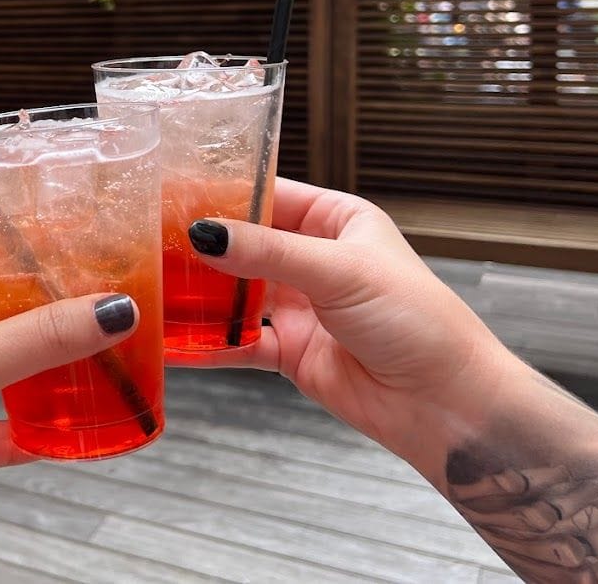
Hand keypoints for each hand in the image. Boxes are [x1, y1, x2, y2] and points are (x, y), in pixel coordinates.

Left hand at [0, 218, 139, 531]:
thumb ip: (37, 337)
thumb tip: (108, 310)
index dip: (19, 231)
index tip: (76, 227)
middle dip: (47, 302)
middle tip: (106, 292)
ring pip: (3, 365)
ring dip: (47, 364)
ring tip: (103, 351)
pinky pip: (0, 427)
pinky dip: (34, 428)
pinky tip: (70, 426)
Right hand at [180, 179, 519, 466]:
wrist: (447, 405)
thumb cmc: (420, 322)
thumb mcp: (341, 271)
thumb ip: (269, 252)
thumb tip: (206, 233)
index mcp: (337, 221)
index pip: (269, 194)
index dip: (223, 193)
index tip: (174, 192)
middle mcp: (315, 259)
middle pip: (245, 243)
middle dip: (204, 245)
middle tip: (150, 239)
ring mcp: (302, 306)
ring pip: (237, 292)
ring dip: (202, 292)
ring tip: (155, 284)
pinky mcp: (292, 351)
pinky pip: (240, 341)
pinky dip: (211, 342)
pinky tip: (180, 339)